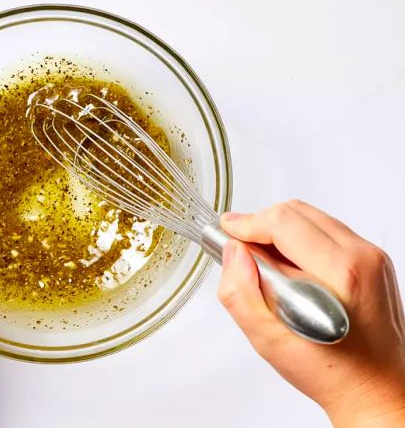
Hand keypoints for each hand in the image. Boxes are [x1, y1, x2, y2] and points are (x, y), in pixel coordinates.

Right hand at [217, 200, 404, 426]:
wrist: (376, 391)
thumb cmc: (331, 372)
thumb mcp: (268, 340)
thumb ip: (239, 292)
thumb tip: (233, 252)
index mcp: (340, 273)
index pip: (282, 221)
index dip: (246, 223)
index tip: (226, 232)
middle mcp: (362, 257)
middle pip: (296, 212)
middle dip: (261, 225)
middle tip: (240, 250)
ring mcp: (372, 257)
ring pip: (312, 218)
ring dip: (280, 231)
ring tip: (265, 264)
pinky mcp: (374, 261)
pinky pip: (327, 232)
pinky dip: (300, 241)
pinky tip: (290, 270)